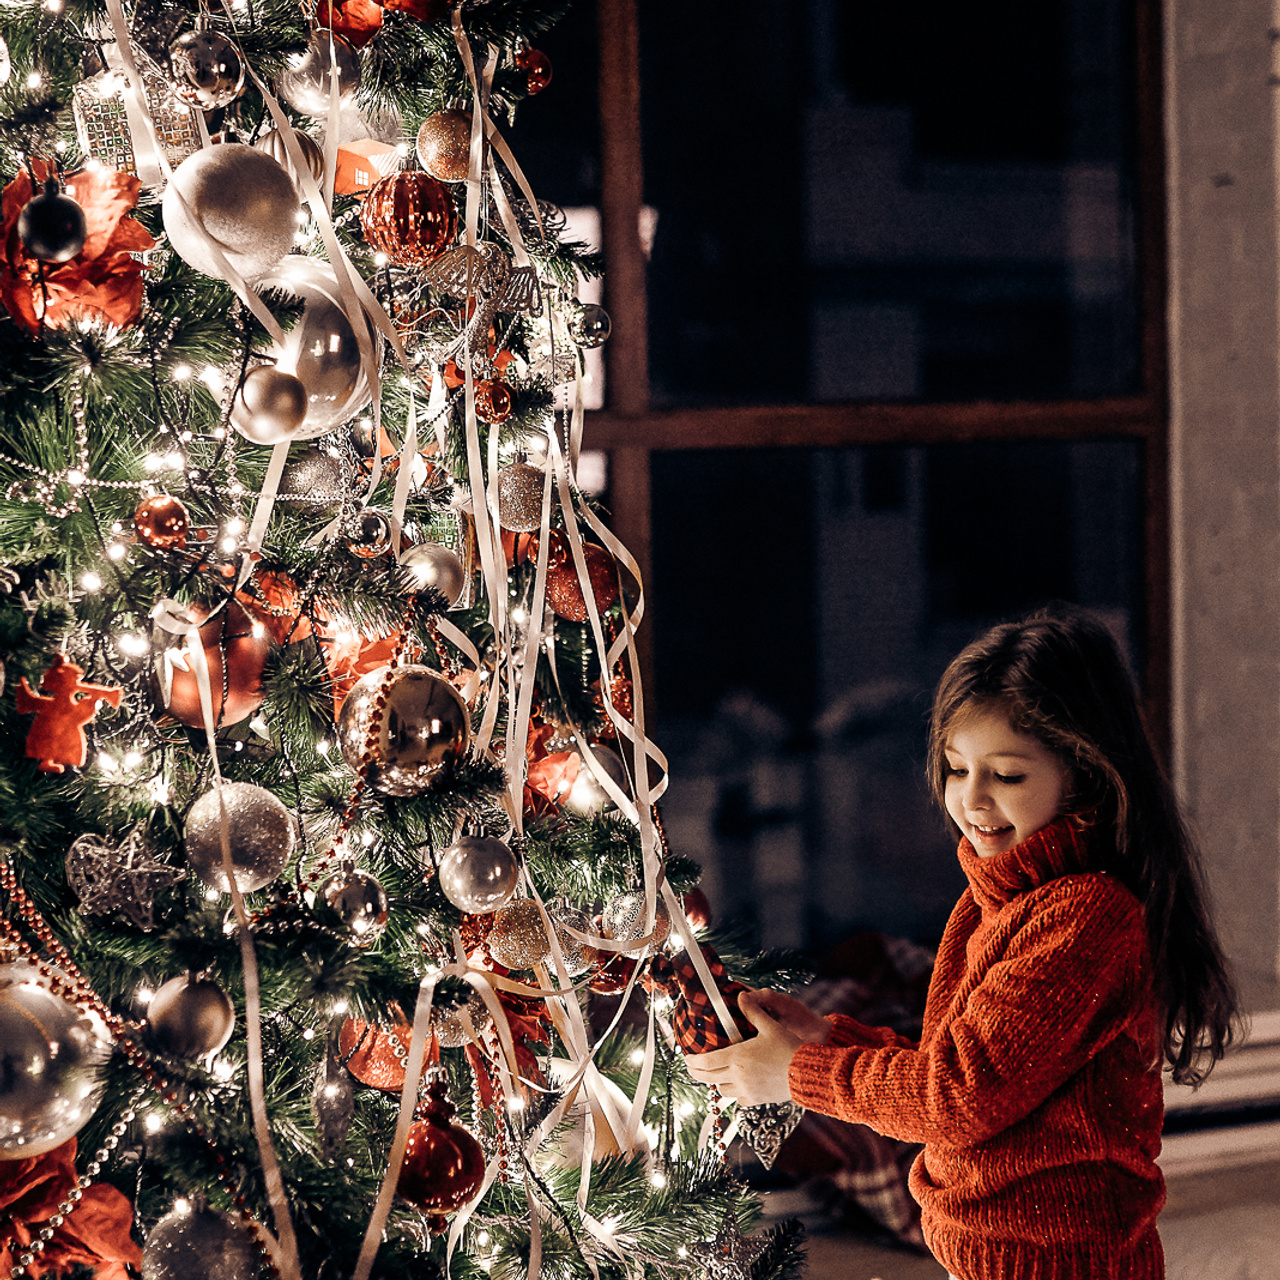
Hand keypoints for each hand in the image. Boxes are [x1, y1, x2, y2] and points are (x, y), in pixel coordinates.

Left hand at [683, 989, 828, 1105]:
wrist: (807, 1073)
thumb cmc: (789, 1048)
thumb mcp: (770, 1026)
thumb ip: (754, 1012)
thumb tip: (742, 996)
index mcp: (737, 1057)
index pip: (706, 1062)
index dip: (692, 1061)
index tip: (686, 1058)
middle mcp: (738, 1076)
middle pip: (708, 1078)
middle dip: (697, 1073)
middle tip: (691, 1068)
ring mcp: (747, 1090)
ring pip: (722, 1091)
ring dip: (717, 1083)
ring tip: (717, 1074)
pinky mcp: (757, 1099)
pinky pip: (738, 1099)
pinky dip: (735, 1092)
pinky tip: (739, 1084)